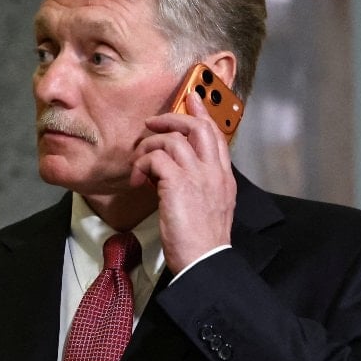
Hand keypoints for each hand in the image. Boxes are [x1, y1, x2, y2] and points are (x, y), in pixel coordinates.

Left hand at [130, 92, 235, 273]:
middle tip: (152, 123)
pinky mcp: (178, 183)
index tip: (191, 99)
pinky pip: (156, 158)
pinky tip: (137, 179)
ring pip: (172, 139)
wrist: (204, 261)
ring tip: (139, 163)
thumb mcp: (209, 208)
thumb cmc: (202, 242)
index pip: (216, 135)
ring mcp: (198, 176)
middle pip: (197, 127)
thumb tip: (174, 174)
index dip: (202, 114)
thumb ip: (199, 186)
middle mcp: (214, 172)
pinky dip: (142, 163)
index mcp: (223, 178)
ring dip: (149, 146)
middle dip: (172, 119)